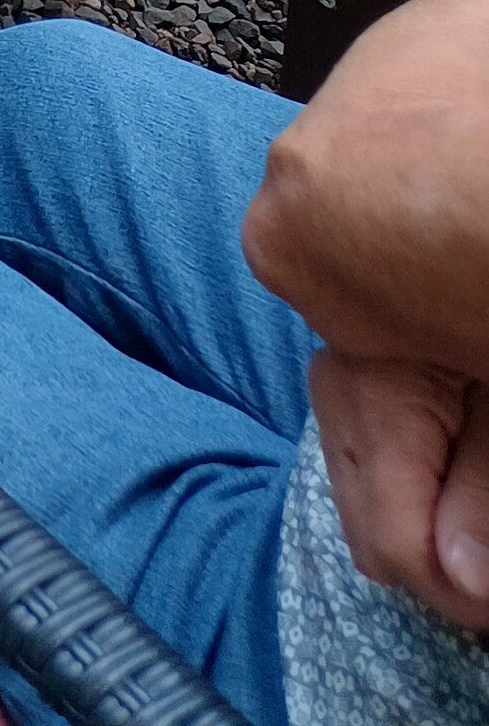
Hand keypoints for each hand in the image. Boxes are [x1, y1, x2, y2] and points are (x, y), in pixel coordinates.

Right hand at [311, 351, 488, 632]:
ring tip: (479, 509)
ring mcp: (330, 380)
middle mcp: (332, 391)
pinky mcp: (342, 375)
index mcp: (372, 398)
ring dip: (424, 530)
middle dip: (440, 566)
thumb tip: (466, 581)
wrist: (458, 214)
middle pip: (372, 538)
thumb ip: (485, 489)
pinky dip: (410, 491)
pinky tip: (453, 463)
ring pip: (364, 510)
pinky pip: (362, 468)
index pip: (395, 548)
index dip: (462, 591)